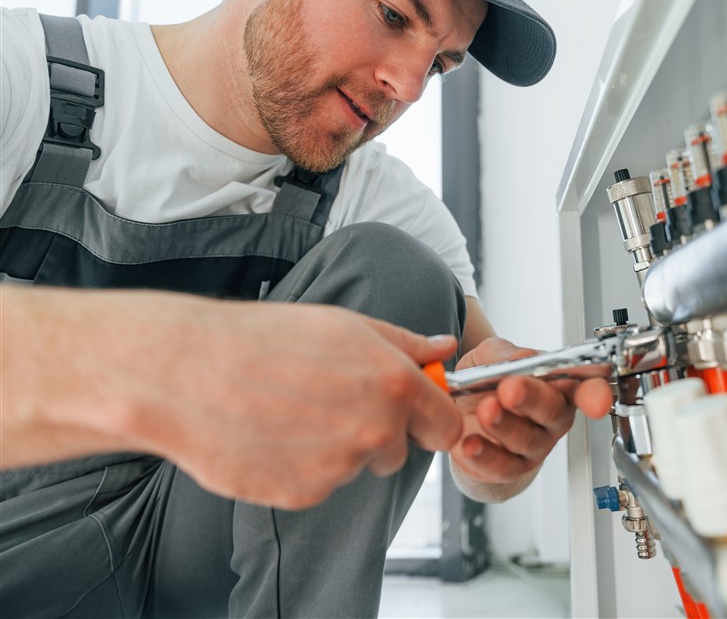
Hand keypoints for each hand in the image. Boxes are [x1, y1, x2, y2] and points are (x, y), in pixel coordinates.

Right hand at [4, 287, 463, 509]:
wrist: (186, 374)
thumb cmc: (263, 340)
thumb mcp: (345, 325)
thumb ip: (405, 343)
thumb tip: (445, 348)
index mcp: (394, 385)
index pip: (446, 426)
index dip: (431, 419)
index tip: (415, 414)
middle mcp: (376, 430)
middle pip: (398, 450)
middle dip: (377, 432)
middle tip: (329, 400)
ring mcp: (340, 468)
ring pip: (354, 465)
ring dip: (334, 447)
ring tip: (289, 410)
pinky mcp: (303, 495)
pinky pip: (318, 485)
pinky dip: (300, 467)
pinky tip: (269, 434)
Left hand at [447, 337, 611, 495]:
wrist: (459, 417)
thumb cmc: (486, 384)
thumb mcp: (490, 357)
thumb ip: (504, 355)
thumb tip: (522, 358)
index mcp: (557, 385)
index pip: (586, 388)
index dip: (595, 395)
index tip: (597, 402)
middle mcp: (553, 416)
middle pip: (552, 410)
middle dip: (531, 398)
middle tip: (510, 388)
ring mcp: (536, 445)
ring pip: (526, 439)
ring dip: (504, 425)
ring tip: (485, 410)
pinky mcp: (512, 468)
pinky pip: (503, 466)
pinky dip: (485, 455)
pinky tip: (470, 443)